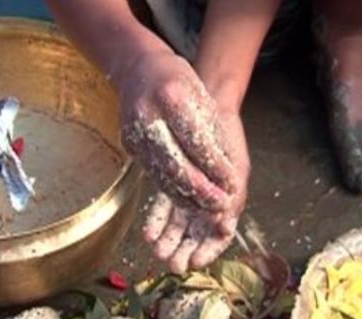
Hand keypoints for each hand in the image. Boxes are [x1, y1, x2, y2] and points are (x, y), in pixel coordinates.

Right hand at [118, 50, 239, 212]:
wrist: (137, 68)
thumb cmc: (176, 78)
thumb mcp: (200, 93)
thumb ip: (211, 130)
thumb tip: (226, 170)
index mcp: (172, 97)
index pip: (197, 142)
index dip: (216, 168)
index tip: (232, 183)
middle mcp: (149, 116)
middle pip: (176, 164)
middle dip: (201, 189)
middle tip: (220, 204)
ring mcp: (135, 132)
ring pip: (162, 174)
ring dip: (186, 195)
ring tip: (207, 207)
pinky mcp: (129, 145)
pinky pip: (153, 173)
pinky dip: (172, 188)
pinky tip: (189, 198)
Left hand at [143, 110, 249, 272]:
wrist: (209, 110)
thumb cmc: (228, 140)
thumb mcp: (235, 169)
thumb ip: (231, 198)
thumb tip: (224, 226)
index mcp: (229, 204)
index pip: (219, 237)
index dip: (208, 251)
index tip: (194, 260)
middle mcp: (209, 204)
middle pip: (196, 236)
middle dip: (183, 251)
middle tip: (171, 264)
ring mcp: (190, 196)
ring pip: (179, 226)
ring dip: (169, 240)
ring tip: (157, 251)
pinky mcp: (173, 185)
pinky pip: (165, 208)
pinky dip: (158, 221)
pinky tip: (148, 233)